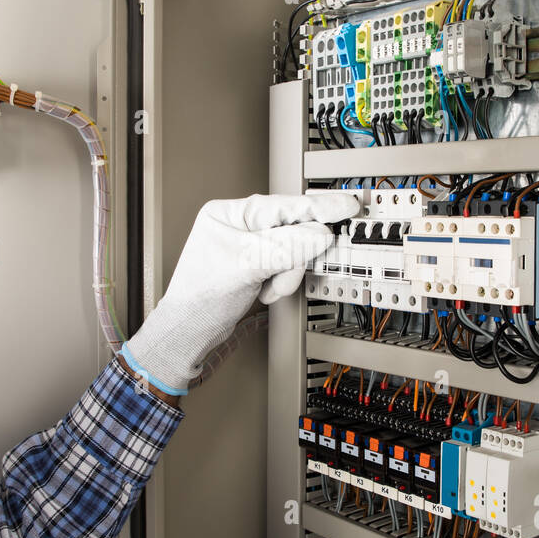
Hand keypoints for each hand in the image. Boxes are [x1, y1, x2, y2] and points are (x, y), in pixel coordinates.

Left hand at [121, 192, 358, 394]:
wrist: (191, 332)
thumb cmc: (200, 297)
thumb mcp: (246, 265)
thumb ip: (286, 246)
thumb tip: (319, 232)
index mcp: (230, 212)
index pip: (283, 205)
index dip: (318, 208)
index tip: (347, 207)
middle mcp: (241, 224)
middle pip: (293, 229)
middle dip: (293, 258)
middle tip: (282, 274)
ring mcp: (250, 246)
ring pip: (294, 251)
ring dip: (286, 275)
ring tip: (266, 288)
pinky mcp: (258, 264)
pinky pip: (287, 267)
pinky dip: (281, 283)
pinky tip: (263, 291)